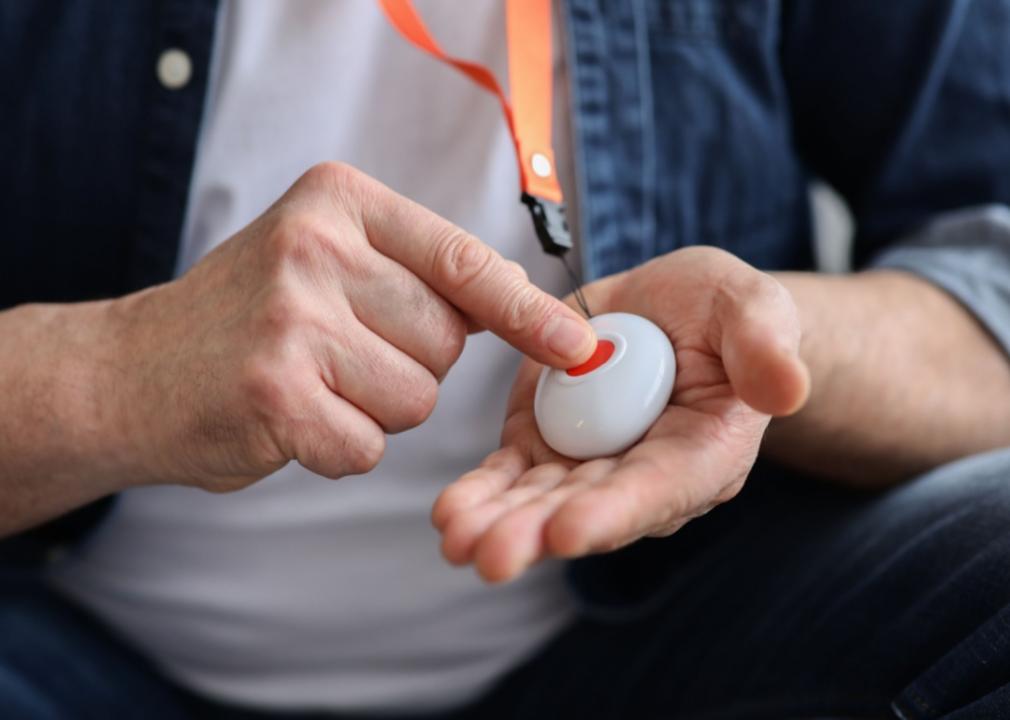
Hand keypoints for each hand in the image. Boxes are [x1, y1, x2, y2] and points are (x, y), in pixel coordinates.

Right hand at [102, 162, 594, 491]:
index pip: (465, 260)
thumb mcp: (328, 257)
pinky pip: (367, 446)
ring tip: (311, 381)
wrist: (132, 370)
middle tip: (336, 351)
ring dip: (376, 409)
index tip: (578, 345)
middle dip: (411, 363)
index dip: (529, 311)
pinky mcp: (273, 392)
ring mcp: (290, 319)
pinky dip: (337, 447)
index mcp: (339, 202)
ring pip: (416, 399)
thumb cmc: (251, 317)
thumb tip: (527, 297)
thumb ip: (421, 270)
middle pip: (446, 340)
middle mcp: (315, 248)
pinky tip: (289, 418)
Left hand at [432, 247, 809, 581]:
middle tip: (491, 554)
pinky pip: (512, 474)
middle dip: (538, 533)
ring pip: (541, 501)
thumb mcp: (752, 306)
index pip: (659, 489)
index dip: (615, 512)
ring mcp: (590, 463)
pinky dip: (482, 492)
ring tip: (456, 538)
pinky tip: (450, 512)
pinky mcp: (546, 443)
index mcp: (704, 451)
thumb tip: (787, 390)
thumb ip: (766, 344)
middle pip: (590, 510)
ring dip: (498, 523)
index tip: (569, 531)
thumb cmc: (721, 311)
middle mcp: (644, 473)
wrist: (673, 310)